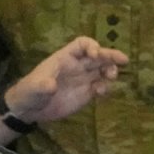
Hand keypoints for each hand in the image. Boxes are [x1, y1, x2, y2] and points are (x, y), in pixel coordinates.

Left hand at [3, 37, 127, 124]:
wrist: (30, 109)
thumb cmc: (29, 92)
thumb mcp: (33, 88)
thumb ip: (41, 86)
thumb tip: (50, 86)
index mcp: (65, 58)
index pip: (82, 44)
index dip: (91, 46)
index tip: (95, 55)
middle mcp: (77, 66)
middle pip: (98, 56)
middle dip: (110, 56)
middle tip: (124, 60)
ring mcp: (83, 79)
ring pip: (103, 70)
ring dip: (111, 70)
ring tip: (111, 77)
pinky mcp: (86, 93)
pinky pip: (101, 86)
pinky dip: (105, 88)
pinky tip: (101, 93)